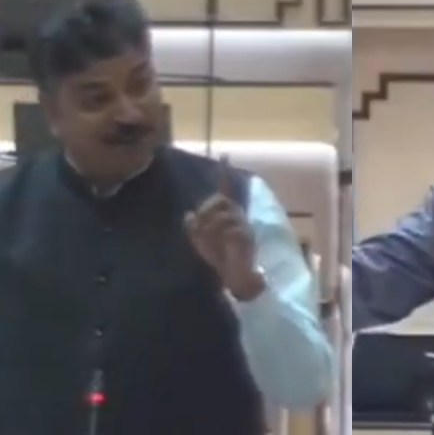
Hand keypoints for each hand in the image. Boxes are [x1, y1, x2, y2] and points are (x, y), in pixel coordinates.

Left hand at [184, 156, 264, 299]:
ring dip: (209, 226)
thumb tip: (188, 214)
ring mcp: (243, 225)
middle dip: (207, 212)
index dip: (225, 174)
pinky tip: (216, 242)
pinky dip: (218, 234)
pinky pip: (228, 227)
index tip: (225, 154)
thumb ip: (195, 228)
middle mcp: (238, 216)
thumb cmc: (220, 261)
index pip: (226, 191)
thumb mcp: (202, 243)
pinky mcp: (244, 235)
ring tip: (207, 242)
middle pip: (219, 201)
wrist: (236, 279)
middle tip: (200, 230)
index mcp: (229, 215)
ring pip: (221, 213)